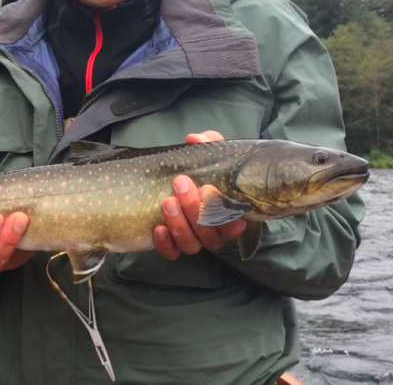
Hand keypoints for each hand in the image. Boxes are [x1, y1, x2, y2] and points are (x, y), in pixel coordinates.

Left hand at [154, 131, 245, 259]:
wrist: (182, 180)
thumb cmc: (202, 169)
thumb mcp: (209, 153)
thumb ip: (208, 144)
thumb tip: (194, 139)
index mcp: (230, 213)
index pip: (234, 222)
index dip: (222, 209)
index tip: (208, 188)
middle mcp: (215, 232)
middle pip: (210, 233)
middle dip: (194, 208)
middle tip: (180, 183)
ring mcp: (195, 240)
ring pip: (192, 244)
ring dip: (180, 225)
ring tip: (167, 202)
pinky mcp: (175, 245)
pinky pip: (172, 253)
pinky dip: (166, 244)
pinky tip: (158, 228)